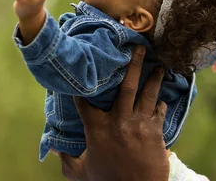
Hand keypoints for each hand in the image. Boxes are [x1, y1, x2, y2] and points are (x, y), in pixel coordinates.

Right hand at [59, 46, 168, 180]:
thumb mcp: (81, 173)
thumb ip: (67, 159)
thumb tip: (54, 149)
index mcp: (97, 129)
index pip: (85, 102)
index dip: (80, 88)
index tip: (80, 73)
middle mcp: (119, 122)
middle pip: (126, 87)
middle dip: (134, 65)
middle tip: (140, 48)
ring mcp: (139, 126)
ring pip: (147, 95)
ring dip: (154, 79)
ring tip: (160, 67)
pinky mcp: (155, 134)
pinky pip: (159, 113)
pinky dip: (160, 104)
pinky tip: (161, 98)